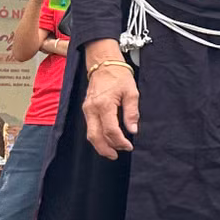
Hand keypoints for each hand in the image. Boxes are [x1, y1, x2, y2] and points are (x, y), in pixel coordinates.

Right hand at [82, 40, 137, 158]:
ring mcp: (86, 109)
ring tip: (113, 150)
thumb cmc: (119, 76)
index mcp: (104, 105)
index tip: (129, 146)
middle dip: (106, 148)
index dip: (120, 141)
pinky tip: (107, 139)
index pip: (110, 130)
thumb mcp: (132, 92)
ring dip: (100, 144)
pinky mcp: (86, 109)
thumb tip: (133, 130)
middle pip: (94, 136)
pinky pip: (90, 127)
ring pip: (90, 133)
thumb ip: (132, 112)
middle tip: (117, 155)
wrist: (104, 64)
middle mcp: (91, 109)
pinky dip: (97, 136)